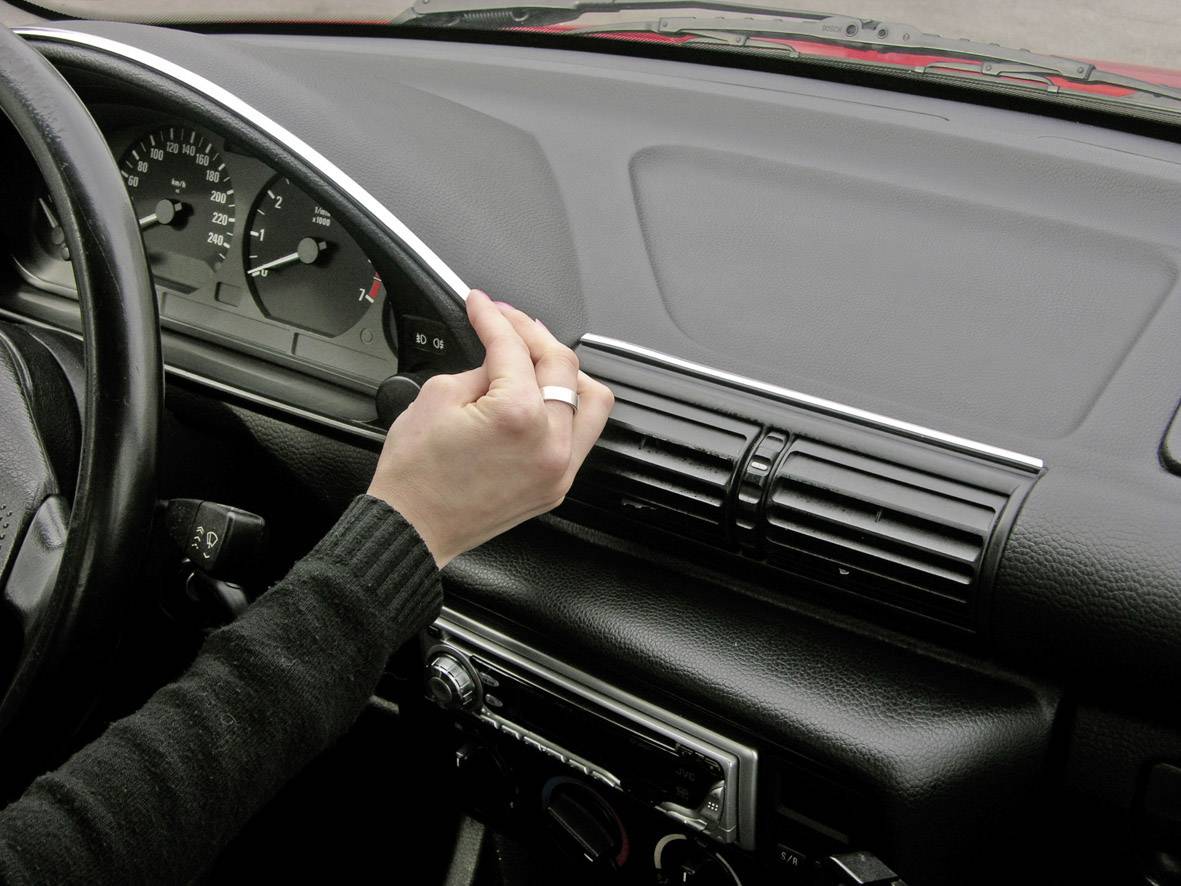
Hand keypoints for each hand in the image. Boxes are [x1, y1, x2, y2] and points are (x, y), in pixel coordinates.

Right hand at [367, 289, 613, 566]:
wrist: (412, 528)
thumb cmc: (416, 476)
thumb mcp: (437, 397)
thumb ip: (480, 368)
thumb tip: (501, 358)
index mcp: (519, 416)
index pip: (514, 348)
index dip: (494, 317)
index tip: (483, 306)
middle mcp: (550, 443)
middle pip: (562, 366)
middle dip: (532, 335)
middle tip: (507, 323)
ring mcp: (559, 468)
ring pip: (591, 401)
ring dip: (567, 372)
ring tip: (537, 359)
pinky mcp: (557, 485)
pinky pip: (581, 436)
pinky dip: (567, 409)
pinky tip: (543, 397)